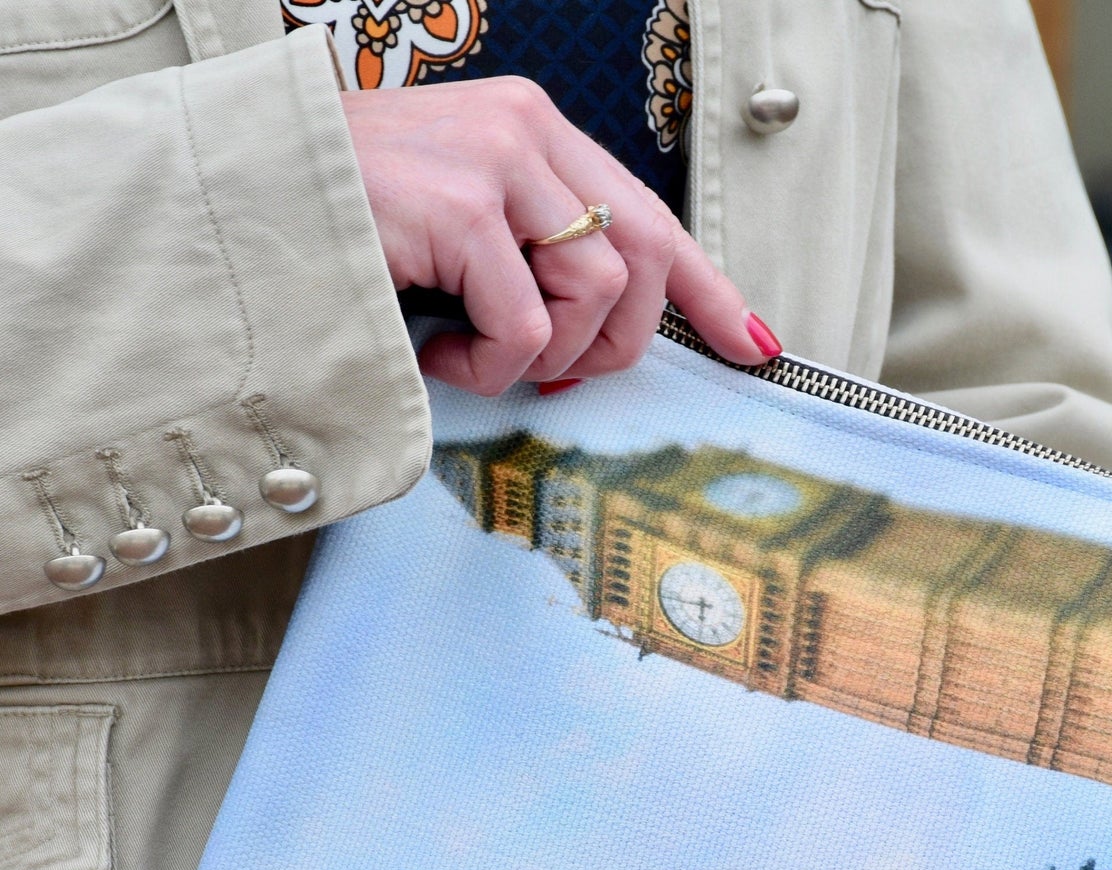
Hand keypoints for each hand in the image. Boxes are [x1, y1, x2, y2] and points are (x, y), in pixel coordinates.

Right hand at [340, 78, 778, 395]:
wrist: (235, 199)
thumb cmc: (340, 225)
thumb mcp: (453, 228)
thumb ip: (526, 258)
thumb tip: (588, 336)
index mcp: (531, 132)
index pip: (648, 214)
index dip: (707, 289)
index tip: (750, 343)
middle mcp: (525, 131)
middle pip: (644, 260)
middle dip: (615, 343)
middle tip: (553, 370)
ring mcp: (494, 161)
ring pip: (599, 295)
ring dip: (542, 356)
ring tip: (471, 354)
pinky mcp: (460, 206)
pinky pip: (527, 326)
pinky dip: (490, 366)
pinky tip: (439, 355)